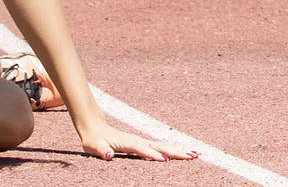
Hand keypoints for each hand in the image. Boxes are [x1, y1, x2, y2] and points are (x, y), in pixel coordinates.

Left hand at [81, 124, 199, 161]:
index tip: (165, 161)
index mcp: (127, 142)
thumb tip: (109, 154)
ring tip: (195, 154)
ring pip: (162, 146)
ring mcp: (141, 142)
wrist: (94, 127)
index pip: (142, 149)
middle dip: (175, 151)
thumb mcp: (93, 146)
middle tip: (192, 155)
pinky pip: (159, 147)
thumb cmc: (93, 139)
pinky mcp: (141, 144)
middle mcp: (137, 141)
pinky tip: (182, 153)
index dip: (153, 155)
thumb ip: (102, 150)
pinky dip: (172, 150)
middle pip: (159, 146)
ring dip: (178, 150)